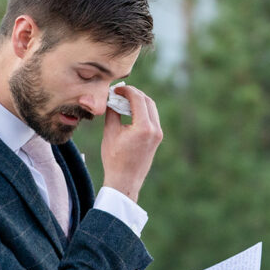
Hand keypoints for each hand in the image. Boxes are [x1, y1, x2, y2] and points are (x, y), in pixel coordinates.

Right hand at [101, 85, 162, 201]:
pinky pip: (152, 118)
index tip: (116, 89)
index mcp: (144, 128)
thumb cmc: (114, 159)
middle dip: (134, 94)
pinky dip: (142, 111)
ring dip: (139, 101)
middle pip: (148, 101)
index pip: (138, 99)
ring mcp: (158, 134)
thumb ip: (113, 112)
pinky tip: (130, 111)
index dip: (127, 90)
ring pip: (152, 109)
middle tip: (120, 92)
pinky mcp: (157, 138)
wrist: (125, 181)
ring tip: (123, 100)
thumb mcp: (110, 132)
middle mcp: (155, 129)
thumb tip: (112, 98)